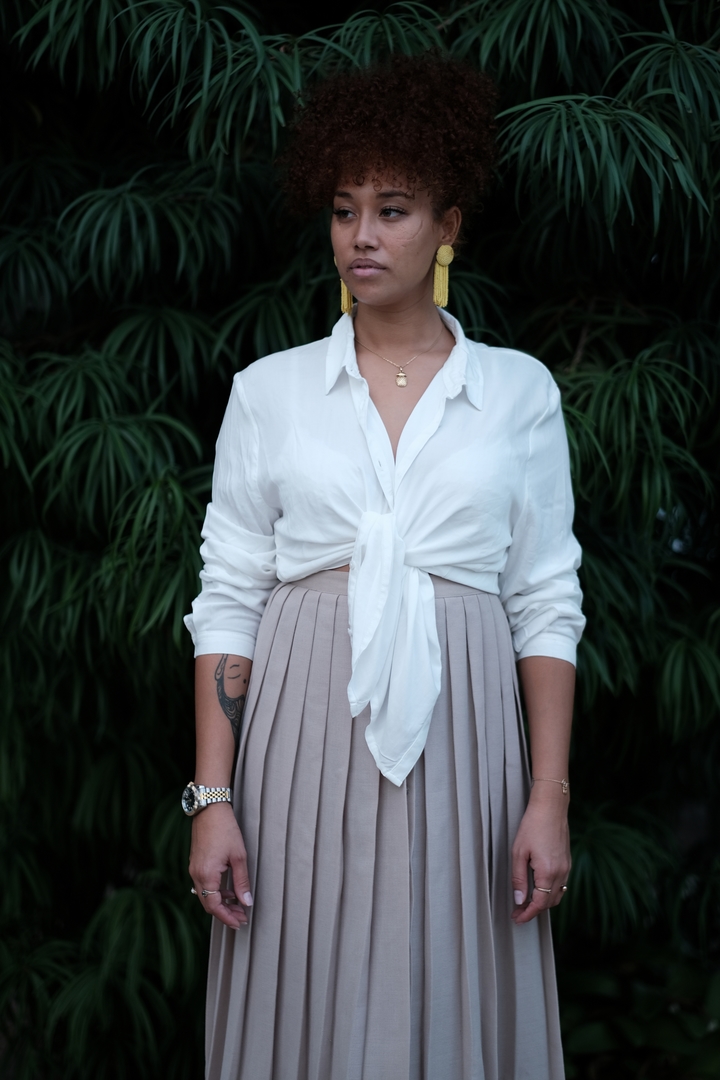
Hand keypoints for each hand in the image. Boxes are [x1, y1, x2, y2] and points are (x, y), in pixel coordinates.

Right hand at [189, 802, 252, 928]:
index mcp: (206, 875)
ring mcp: (194, 869)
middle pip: (208, 904)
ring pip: (206, 895)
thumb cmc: (225, 829)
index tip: (240, 923)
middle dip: (225, 913)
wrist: (210, 809)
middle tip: (241, 917)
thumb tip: (246, 902)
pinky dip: (216, 892)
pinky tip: (229, 890)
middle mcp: (196, 875)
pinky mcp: (196, 864)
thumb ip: (242, 881)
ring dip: (221, 903)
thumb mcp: (238, 856)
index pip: (214, 906)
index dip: (227, 917)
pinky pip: (203, 885)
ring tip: (238, 905)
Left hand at [510, 785, 569, 924]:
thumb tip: (519, 900)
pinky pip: (561, 885)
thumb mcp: (519, 852)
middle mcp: (561, 873)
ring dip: (543, 903)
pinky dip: (551, 893)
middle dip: (534, 911)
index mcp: (548, 872)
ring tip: (527, 903)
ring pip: (557, 896)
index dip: (527, 914)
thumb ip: (518, 878)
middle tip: (518, 912)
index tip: (517, 918)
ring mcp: (566, 868)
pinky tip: (539, 889)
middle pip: (549, 903)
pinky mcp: (568, 862)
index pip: (539, 903)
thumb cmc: (532, 826)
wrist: (551, 808)